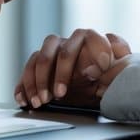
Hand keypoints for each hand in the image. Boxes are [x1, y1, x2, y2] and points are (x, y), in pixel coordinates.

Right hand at [14, 28, 131, 108]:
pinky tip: (24, 100)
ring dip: (37, 81)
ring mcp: (53, 51)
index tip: (94, 74)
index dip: (90, 54)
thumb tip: (96, 69)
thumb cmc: (107, 79)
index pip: (91, 37)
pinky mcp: (40, 64)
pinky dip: (23, 86)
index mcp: (92, 39)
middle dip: (58, 73)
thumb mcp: (117, 77)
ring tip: (40, 102)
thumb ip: (115, 70)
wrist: (96, 87)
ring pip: (39, 58)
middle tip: (59, 95)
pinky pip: (27, 70)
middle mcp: (70, 42)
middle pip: (59, 49)